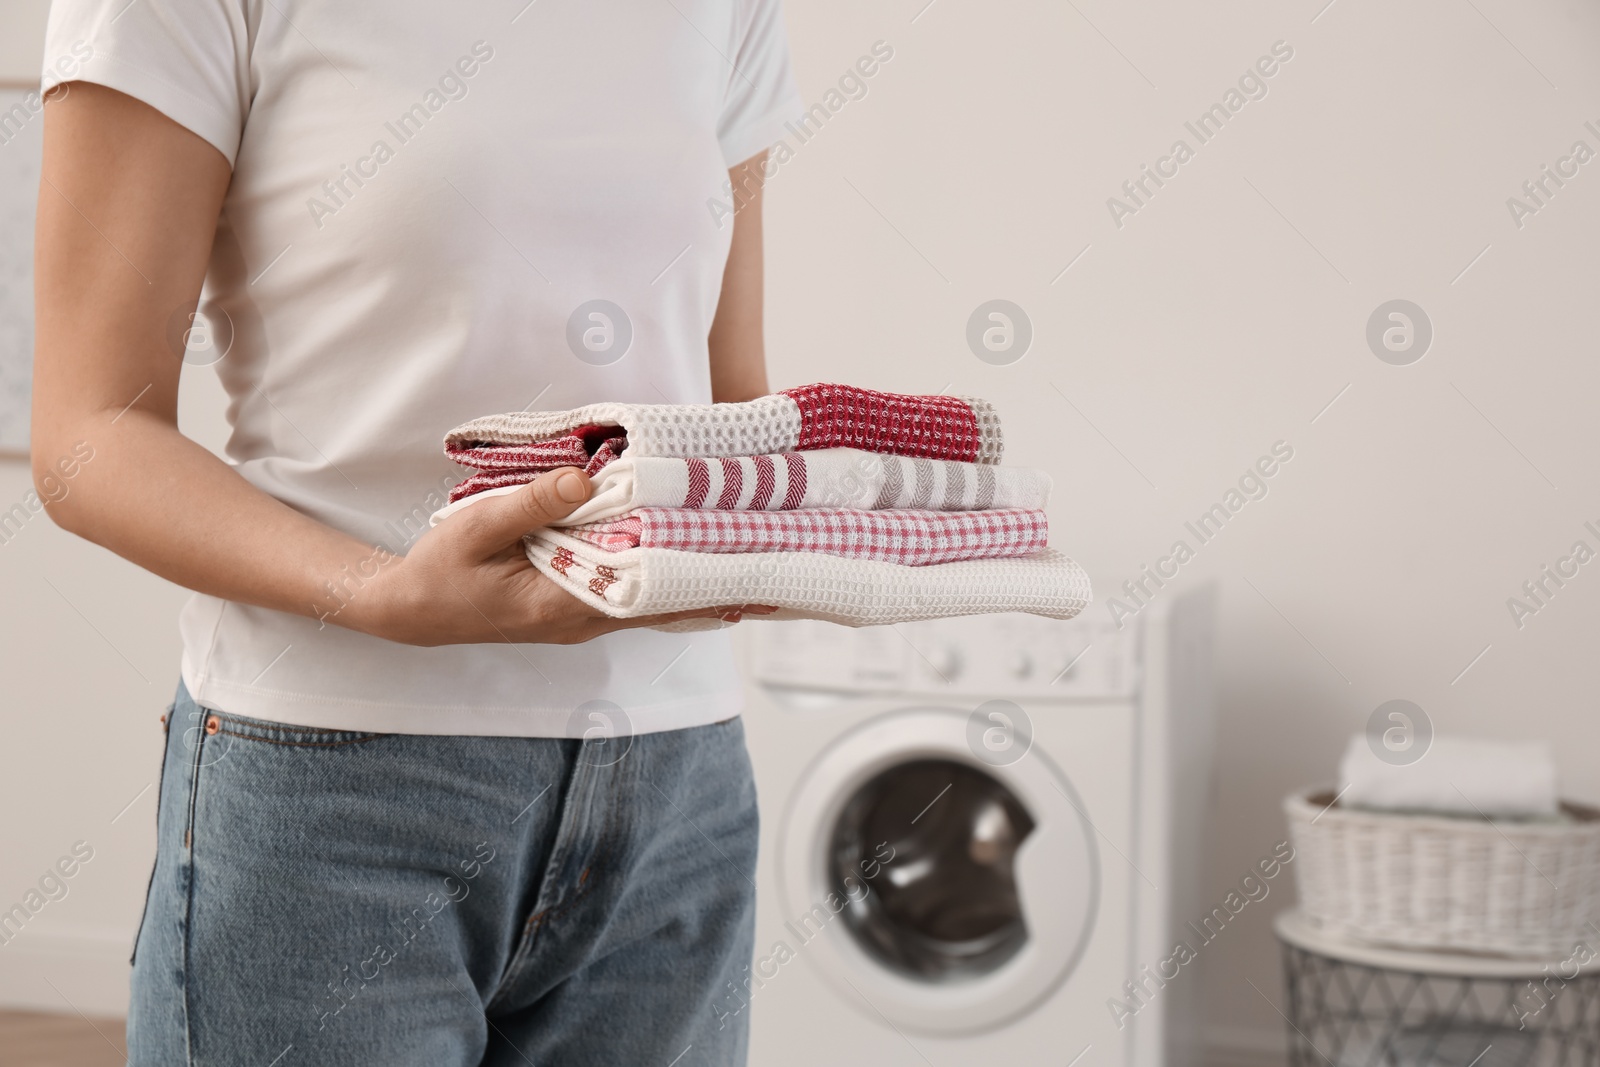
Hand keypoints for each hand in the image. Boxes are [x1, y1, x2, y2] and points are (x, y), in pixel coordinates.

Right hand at [349, 467, 769, 645]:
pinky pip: (644, 595)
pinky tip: (709, 567)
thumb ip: (529, 504)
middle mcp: (590, 618)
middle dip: (725, 584)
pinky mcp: (585, 605)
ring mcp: (590, 616)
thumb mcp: (476, 531)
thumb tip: (583, 480)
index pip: (652, 594)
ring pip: (664, 602)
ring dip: (708, 583)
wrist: (415, 609)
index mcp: (567, 604)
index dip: (705, 580)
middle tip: (784, 563)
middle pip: (672, 603)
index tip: (753, 564)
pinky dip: (678, 581)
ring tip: (766, 565)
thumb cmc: (442, 572)